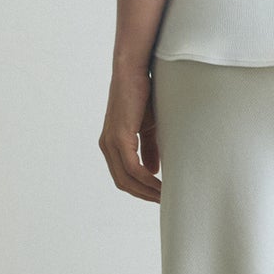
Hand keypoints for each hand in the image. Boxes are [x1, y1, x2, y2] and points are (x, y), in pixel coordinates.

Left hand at [99, 60, 160, 201]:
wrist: (134, 71)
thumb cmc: (143, 95)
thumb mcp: (148, 127)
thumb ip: (148, 149)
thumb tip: (153, 170)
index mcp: (112, 144)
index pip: (123, 177)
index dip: (140, 190)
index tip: (159, 197)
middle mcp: (107, 146)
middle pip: (123, 183)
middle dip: (144, 195)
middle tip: (165, 202)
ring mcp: (111, 142)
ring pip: (126, 179)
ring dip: (147, 191)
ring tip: (166, 196)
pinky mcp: (119, 137)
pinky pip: (132, 168)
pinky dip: (146, 179)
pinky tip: (160, 183)